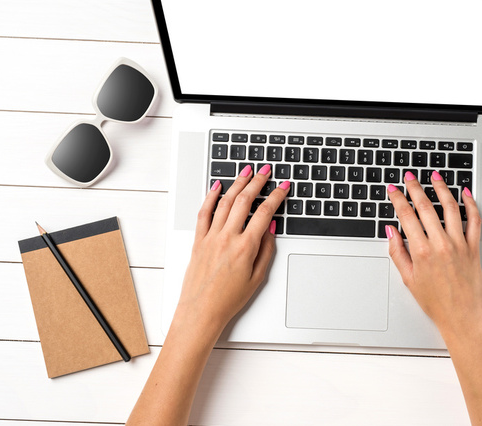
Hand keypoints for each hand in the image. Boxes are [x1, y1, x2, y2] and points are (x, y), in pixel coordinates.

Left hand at [174, 164, 289, 337]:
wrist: (201, 311)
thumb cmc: (228, 299)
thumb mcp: (258, 277)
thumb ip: (267, 250)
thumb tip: (271, 228)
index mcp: (246, 247)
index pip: (265, 213)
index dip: (276, 196)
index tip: (283, 187)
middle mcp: (227, 238)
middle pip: (245, 201)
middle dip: (257, 181)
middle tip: (265, 170)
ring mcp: (211, 237)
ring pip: (225, 202)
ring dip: (237, 183)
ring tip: (246, 171)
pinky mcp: (198, 240)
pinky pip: (204, 212)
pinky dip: (210, 196)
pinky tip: (217, 186)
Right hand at [386, 171, 481, 335]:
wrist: (463, 318)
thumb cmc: (436, 304)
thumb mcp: (408, 279)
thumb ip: (397, 253)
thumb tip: (390, 231)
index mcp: (421, 252)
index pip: (406, 216)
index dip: (398, 199)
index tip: (393, 190)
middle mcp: (440, 244)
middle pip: (426, 207)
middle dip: (415, 188)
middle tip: (409, 177)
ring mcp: (459, 244)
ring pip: (450, 207)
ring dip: (442, 188)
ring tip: (435, 177)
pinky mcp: (473, 247)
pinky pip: (474, 220)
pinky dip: (471, 204)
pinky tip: (465, 194)